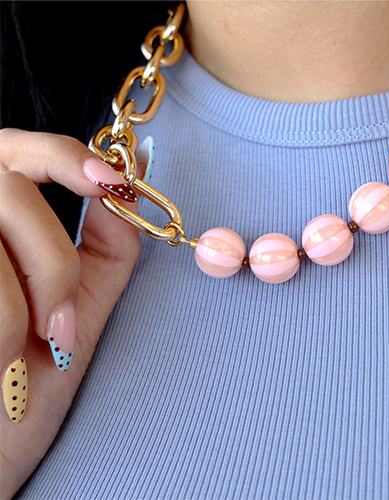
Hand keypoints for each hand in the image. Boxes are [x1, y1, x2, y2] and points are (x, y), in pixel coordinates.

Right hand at [0, 129, 141, 498]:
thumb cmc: (29, 384)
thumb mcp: (76, 309)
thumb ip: (104, 248)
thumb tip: (126, 187)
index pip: (19, 151)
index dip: (62, 154)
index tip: (107, 181)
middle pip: (9, 189)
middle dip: (51, 260)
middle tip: (60, 326)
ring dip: (22, 300)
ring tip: (23, 352)